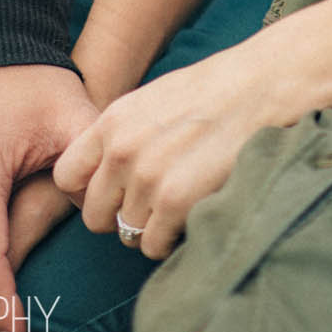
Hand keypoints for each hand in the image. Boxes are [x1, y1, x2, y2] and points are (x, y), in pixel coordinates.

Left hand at [54, 31, 299, 259]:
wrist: (264, 86)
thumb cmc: (216, 92)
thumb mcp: (154, 100)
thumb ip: (123, 135)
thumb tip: (105, 176)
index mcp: (113, 121)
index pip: (67, 177)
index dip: (89, 191)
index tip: (113, 193)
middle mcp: (122, 150)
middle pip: (95, 216)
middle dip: (122, 215)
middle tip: (154, 201)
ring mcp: (147, 177)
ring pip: (128, 234)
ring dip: (153, 226)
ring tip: (183, 199)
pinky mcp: (175, 202)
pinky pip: (155, 245)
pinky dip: (174, 237)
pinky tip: (195, 210)